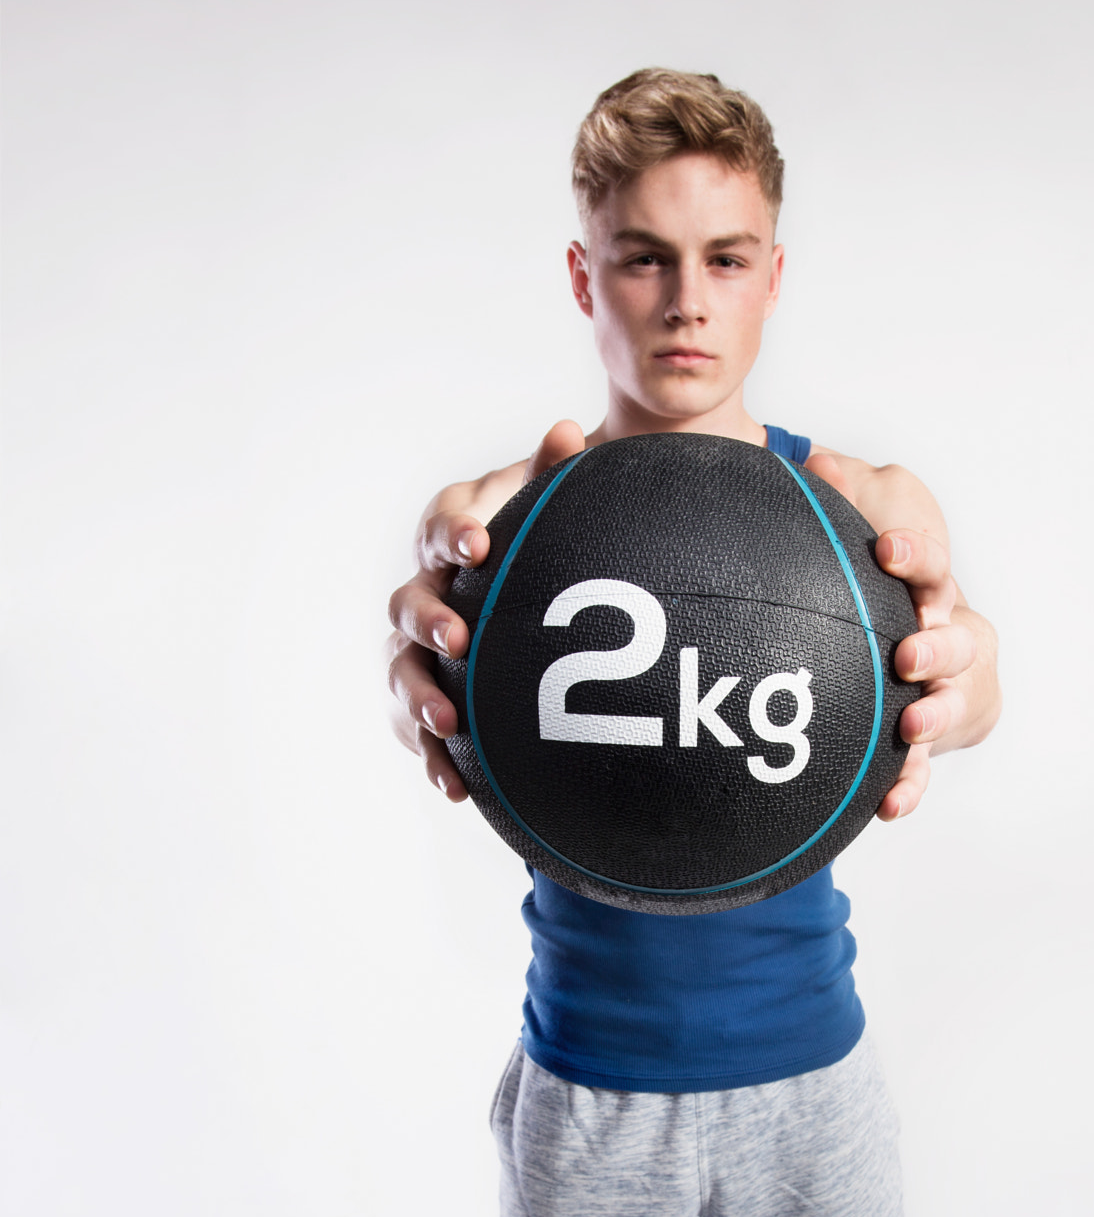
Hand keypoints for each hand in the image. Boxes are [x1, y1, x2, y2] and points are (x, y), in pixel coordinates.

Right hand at [385, 420, 586, 799]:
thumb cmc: (537, 550)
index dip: (452, 534)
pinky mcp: (423, 703)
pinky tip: (455, 787)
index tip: (478, 545)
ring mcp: (417, 652)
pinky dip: (432, 760)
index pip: (440, 529)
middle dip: (429, 623)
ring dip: (420, 698)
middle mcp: (425, 594)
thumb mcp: (546, 513)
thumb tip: (568, 429)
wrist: (530, 604)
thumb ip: (553, 475)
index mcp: (451, 542)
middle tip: (457, 639)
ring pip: (401, 673)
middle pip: (408, 605)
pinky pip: (416, 734)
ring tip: (448, 724)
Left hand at [805, 449, 994, 821]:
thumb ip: (849, 496)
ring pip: (948, 707)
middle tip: (907, 653)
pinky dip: (910, 786)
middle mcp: (951, 640)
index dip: (914, 556)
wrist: (917, 650)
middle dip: (936, 648)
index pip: (930, 565)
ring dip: (932, 717)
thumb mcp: (873, 522)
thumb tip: (814, 461)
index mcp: (932, 587)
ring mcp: (945, 695)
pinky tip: (889, 805)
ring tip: (910, 723)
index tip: (887, 550)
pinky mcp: (927, 743)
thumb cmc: (883, 580)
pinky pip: (921, 769)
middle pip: (957, 642)